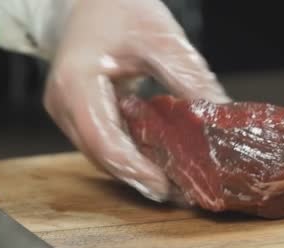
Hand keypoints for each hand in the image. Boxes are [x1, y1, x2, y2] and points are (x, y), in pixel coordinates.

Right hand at [43, 0, 228, 201]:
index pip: (103, 140)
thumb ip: (187, 78)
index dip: (135, 169)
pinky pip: (104, 144)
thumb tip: (220, 116)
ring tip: (173, 182)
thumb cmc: (117, 8)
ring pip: (101, 155)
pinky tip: (157, 162)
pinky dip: (130, 155)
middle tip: (178, 193)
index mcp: (75, 83)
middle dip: (139, 177)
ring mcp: (67, 112)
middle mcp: (63, 105)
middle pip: (101, 156)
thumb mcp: (159, 40)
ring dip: (134, 170)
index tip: (165, 186)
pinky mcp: (79, 114)